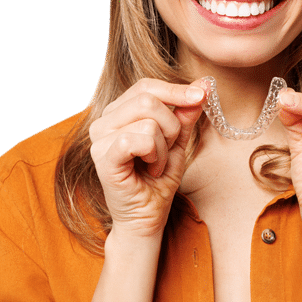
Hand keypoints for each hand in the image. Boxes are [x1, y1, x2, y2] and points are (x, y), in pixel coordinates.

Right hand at [89, 78, 205, 238]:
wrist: (148, 216)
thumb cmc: (158, 178)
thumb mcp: (178, 140)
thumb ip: (185, 113)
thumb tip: (202, 85)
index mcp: (118, 112)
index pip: (146, 86)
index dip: (176, 89)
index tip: (202, 94)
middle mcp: (104, 121)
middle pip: (148, 99)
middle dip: (172, 125)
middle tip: (169, 149)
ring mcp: (99, 138)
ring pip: (148, 120)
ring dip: (165, 146)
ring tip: (156, 163)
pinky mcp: (102, 157)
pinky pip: (140, 139)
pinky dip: (155, 155)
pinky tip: (150, 169)